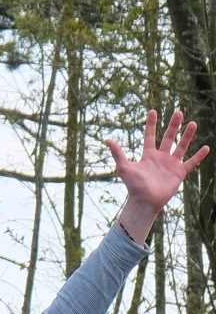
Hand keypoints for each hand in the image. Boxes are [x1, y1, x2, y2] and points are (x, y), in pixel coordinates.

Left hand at [107, 109, 207, 238]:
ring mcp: (171, 164)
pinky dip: (199, 156)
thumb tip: (107, 139)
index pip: (150, 136)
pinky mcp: (179, 172)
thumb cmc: (133, 186)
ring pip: (181, 146)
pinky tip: (206, 147)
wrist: (145, 201)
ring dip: (187, 135)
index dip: (151, 124)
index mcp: (148, 155)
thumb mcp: (124, 167)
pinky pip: (191, 162)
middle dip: (173, 125)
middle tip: (179, 112)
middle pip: (168, 137)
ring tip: (193, 123)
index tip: (153, 111)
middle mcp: (160, 157)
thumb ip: (117, 153)